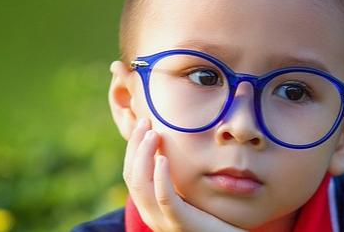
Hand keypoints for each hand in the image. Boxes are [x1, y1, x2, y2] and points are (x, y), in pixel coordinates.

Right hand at [123, 119, 244, 231]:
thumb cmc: (212, 216)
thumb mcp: (190, 192)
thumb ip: (179, 176)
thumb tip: (173, 145)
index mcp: (150, 205)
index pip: (131, 173)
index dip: (134, 147)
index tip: (144, 123)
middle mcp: (151, 214)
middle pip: (132, 176)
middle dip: (136, 146)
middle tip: (145, 122)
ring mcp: (163, 220)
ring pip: (141, 185)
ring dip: (144, 156)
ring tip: (154, 135)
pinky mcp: (180, 223)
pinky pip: (164, 198)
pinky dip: (160, 177)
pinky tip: (163, 159)